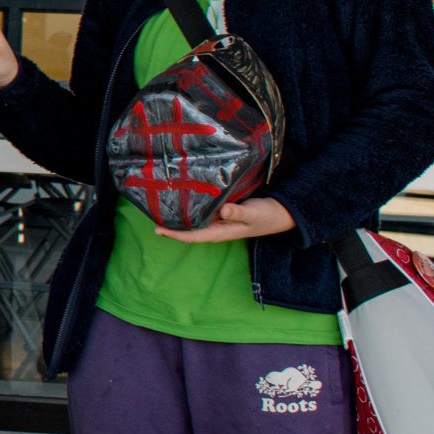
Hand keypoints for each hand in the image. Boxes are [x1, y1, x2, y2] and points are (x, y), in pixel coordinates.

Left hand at [158, 196, 297, 244]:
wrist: (282, 212)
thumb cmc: (268, 215)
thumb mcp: (254, 213)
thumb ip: (238, 212)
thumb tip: (222, 210)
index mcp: (221, 232)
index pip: (193, 235)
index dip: (174, 234)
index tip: (157, 229)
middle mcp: (217, 227)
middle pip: (189, 228)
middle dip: (171, 224)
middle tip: (151, 213)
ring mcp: (219, 220)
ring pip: (195, 219)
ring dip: (180, 215)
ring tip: (160, 205)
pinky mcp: (223, 211)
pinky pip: (203, 211)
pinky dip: (192, 206)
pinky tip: (183, 197)